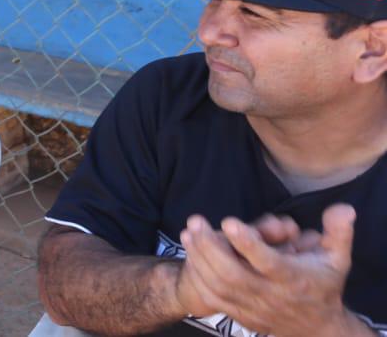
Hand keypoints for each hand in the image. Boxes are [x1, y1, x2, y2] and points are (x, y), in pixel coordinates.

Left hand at [177, 205, 355, 334]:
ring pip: (219, 286)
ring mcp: (252, 306)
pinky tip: (190, 254)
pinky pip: (213, 298)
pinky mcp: (240, 313)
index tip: (229, 221)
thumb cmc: (323, 284)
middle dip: (210, 247)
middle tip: (196, 221)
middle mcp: (269, 295)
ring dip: (199, 259)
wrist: (316, 327)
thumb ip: (338, 232)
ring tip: (188, 233)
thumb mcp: (337, 259)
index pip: (268, 263)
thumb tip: (344, 207)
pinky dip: (198, 277)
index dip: (248, 243)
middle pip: (233, 274)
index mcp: (292, 279)